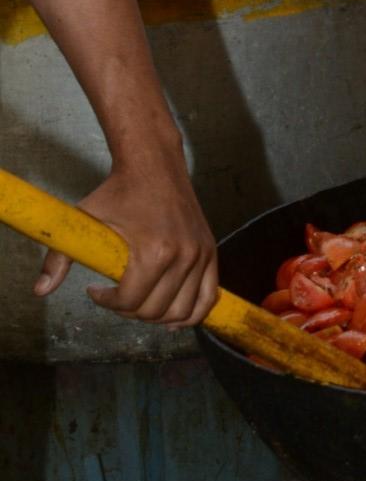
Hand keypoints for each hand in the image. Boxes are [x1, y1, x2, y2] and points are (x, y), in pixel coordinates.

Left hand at [35, 152, 217, 328]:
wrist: (154, 164)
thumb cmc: (120, 190)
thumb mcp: (84, 218)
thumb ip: (59, 256)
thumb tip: (40, 289)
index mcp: (155, 251)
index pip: (132, 301)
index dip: (107, 303)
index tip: (95, 290)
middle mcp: (183, 256)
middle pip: (155, 311)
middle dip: (129, 311)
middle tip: (115, 297)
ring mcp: (200, 255)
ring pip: (183, 311)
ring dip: (158, 316)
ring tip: (140, 302)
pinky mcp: (210, 252)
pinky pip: (208, 297)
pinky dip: (192, 313)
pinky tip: (172, 313)